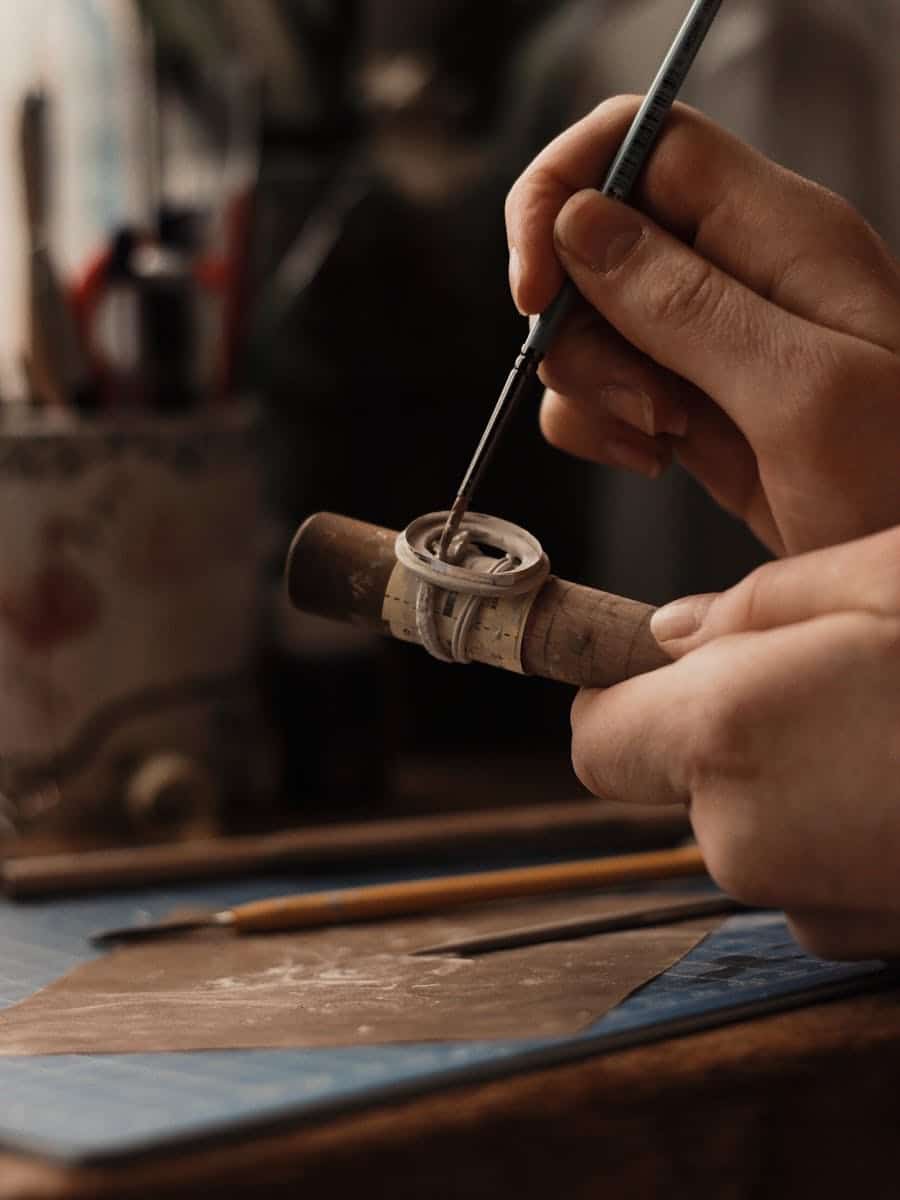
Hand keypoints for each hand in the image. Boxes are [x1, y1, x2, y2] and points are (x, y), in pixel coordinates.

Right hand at [505, 97, 899, 554]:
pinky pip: (600, 388)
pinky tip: (653, 457)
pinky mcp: (688, 401)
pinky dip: (599, 425)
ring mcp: (709, 339)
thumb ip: (685, 302)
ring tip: (661, 436)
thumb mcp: (798, 390)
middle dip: (579, 324)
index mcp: (776, 231)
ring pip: (587, 322)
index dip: (564, 192)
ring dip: (591, 385)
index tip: (533, 288)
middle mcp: (736, 269)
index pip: (641, 140)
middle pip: (595, 241)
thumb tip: (576, 223)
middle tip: (638, 397)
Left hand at [569, 525, 899, 960]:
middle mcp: (753, 841)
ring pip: (756, 828)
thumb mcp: (886, 575)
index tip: (656, 667)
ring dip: (798, 776)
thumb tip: (672, 633)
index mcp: (730, 736)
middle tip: (824, 671)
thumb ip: (756, 605)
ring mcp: (821, 905)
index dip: (621, 698)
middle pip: (682, 784)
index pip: (599, 740)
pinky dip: (850, 828)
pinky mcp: (881, 940)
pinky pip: (820, 872)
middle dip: (724, 728)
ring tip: (892, 722)